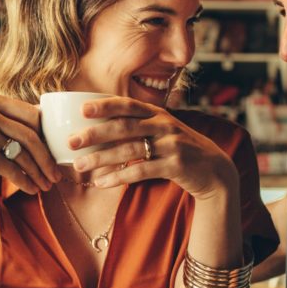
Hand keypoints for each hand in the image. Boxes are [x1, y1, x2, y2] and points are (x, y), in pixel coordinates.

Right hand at [0, 93, 61, 199]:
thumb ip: (5, 118)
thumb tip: (43, 116)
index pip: (32, 115)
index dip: (47, 136)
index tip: (55, 153)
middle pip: (32, 136)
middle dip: (48, 159)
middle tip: (57, 175)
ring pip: (24, 155)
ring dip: (39, 173)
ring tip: (47, 186)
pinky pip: (14, 170)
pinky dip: (26, 182)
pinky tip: (32, 190)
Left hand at [68, 97, 237, 200]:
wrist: (214, 170)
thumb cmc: (181, 150)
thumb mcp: (164, 132)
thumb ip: (140, 127)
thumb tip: (100, 131)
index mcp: (159, 114)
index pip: (128, 105)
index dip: (105, 105)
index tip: (82, 109)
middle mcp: (164, 125)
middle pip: (124, 126)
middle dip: (95, 134)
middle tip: (71, 142)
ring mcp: (171, 145)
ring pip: (129, 150)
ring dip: (101, 158)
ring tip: (79, 166)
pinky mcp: (175, 165)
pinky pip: (141, 171)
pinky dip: (118, 177)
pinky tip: (101, 182)